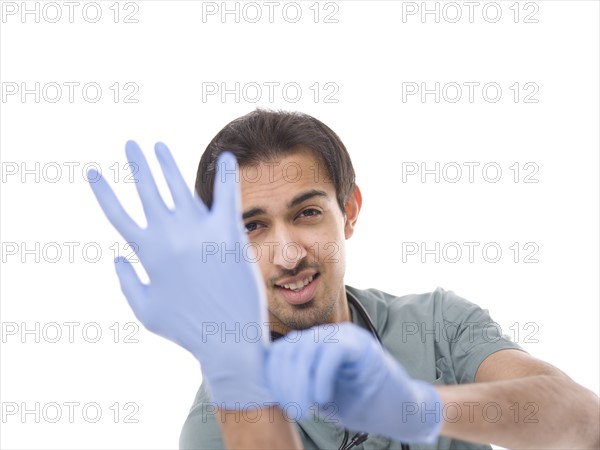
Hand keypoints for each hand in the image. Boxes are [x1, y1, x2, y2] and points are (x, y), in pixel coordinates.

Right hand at [88, 141, 270, 407]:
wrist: (226, 338)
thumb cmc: (186, 328)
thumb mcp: (145, 310)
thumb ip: (126, 281)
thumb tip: (115, 257)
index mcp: (146, 252)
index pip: (117, 213)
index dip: (103, 191)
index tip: (92, 172)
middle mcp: (169, 235)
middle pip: (147, 190)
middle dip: (137, 164)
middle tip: (131, 144)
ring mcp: (198, 231)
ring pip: (178, 186)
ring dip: (167, 163)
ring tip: (159, 146)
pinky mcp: (227, 233)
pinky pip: (226, 195)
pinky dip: (226, 174)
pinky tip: (227, 156)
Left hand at [266, 322, 441, 443]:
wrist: (403, 411)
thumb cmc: (361, 404)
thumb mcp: (321, 396)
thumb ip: (299, 383)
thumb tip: (269, 383)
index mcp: (315, 345)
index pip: (282, 350)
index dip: (274, 375)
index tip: (278, 403)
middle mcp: (329, 335)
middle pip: (292, 348)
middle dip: (285, 382)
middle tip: (293, 410)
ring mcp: (346, 337)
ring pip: (308, 349)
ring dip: (301, 382)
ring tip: (305, 408)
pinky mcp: (362, 346)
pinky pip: (332, 352)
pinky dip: (322, 376)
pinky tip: (322, 398)